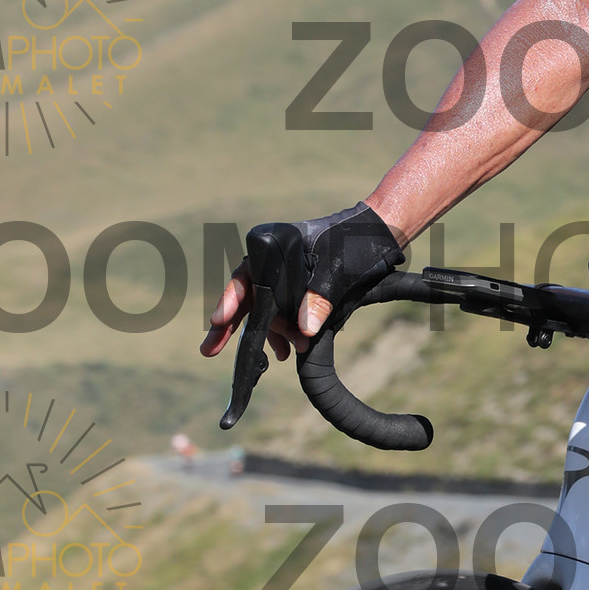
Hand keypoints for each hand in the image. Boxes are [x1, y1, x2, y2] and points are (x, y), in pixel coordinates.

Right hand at [202, 203, 403, 359]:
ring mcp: (283, 273)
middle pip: (248, 294)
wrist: (379, 235)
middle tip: (208, 350)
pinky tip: (287, 348)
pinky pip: (282, 311)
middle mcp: (273, 258)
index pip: (246, 275)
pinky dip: (284, 330)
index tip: (219, 320)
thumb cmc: (357, 243)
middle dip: (233, 324)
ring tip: (282, 354)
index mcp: (275, 244)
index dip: (231, 300)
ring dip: (271, 333)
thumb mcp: (340, 270)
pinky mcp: (296, 287)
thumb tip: (303, 329)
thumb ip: (320, 298)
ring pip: (266, 307)